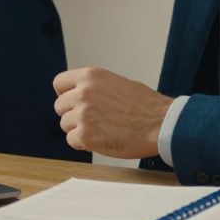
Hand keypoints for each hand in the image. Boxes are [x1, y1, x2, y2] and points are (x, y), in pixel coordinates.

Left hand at [52, 67, 173, 158]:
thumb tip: (81, 97)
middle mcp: (83, 93)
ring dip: (79, 129)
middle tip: (92, 120)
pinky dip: (83, 143)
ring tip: (101, 130)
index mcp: (91, 76)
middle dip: (72, 114)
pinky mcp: (85, 136)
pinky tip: (100, 140)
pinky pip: (72, 140)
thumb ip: (95, 88)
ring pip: (65, 124)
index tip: (72, 102)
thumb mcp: (117, 83)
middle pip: (60, 107)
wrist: (160, 123)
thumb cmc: (145, 105)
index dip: (65, 94)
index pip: (59, 83)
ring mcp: (83, 114)